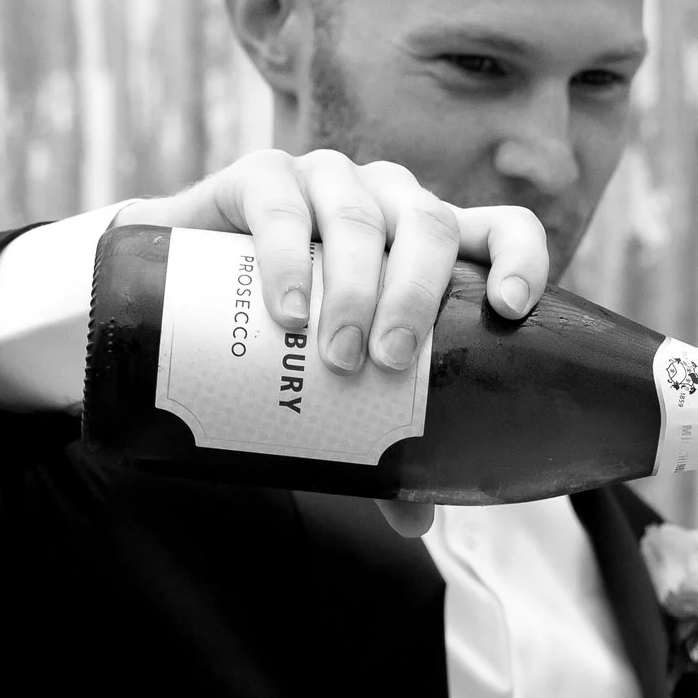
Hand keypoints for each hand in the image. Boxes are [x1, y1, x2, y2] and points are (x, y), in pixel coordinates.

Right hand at [114, 151, 549, 535]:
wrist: (180, 299)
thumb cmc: (288, 337)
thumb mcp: (341, 386)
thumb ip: (380, 443)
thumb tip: (417, 520)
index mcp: (428, 245)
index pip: (500, 229)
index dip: (518, 257)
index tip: (510, 307)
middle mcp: (388, 202)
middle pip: (428, 227)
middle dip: (415, 297)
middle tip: (390, 362)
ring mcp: (326, 180)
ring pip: (361, 214)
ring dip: (354, 286)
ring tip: (335, 355)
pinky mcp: (259, 177)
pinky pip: (282, 202)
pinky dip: (289, 257)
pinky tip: (288, 311)